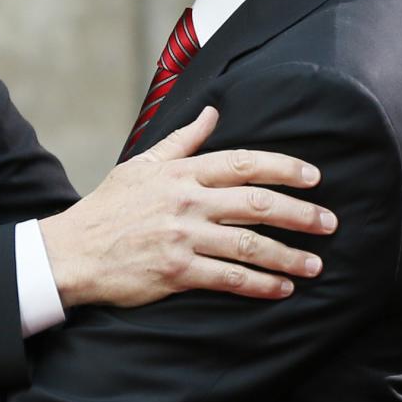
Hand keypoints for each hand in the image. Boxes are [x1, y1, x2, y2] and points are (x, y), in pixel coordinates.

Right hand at [40, 106, 336, 308]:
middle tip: (329, 223)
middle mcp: (187, 201)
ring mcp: (182, 237)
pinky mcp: (176, 272)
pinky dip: (259, 283)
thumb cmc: (109, 207)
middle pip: (256, 203)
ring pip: (248, 244)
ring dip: (287, 255)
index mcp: (182, 172)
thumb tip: (212, 113)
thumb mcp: (143, 165)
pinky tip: (282, 288)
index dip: (284, 168)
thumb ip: (182, 141)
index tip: (314, 177)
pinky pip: (228, 278)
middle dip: (299, 214)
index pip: (243, 163)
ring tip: (315, 264)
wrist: (72, 251)